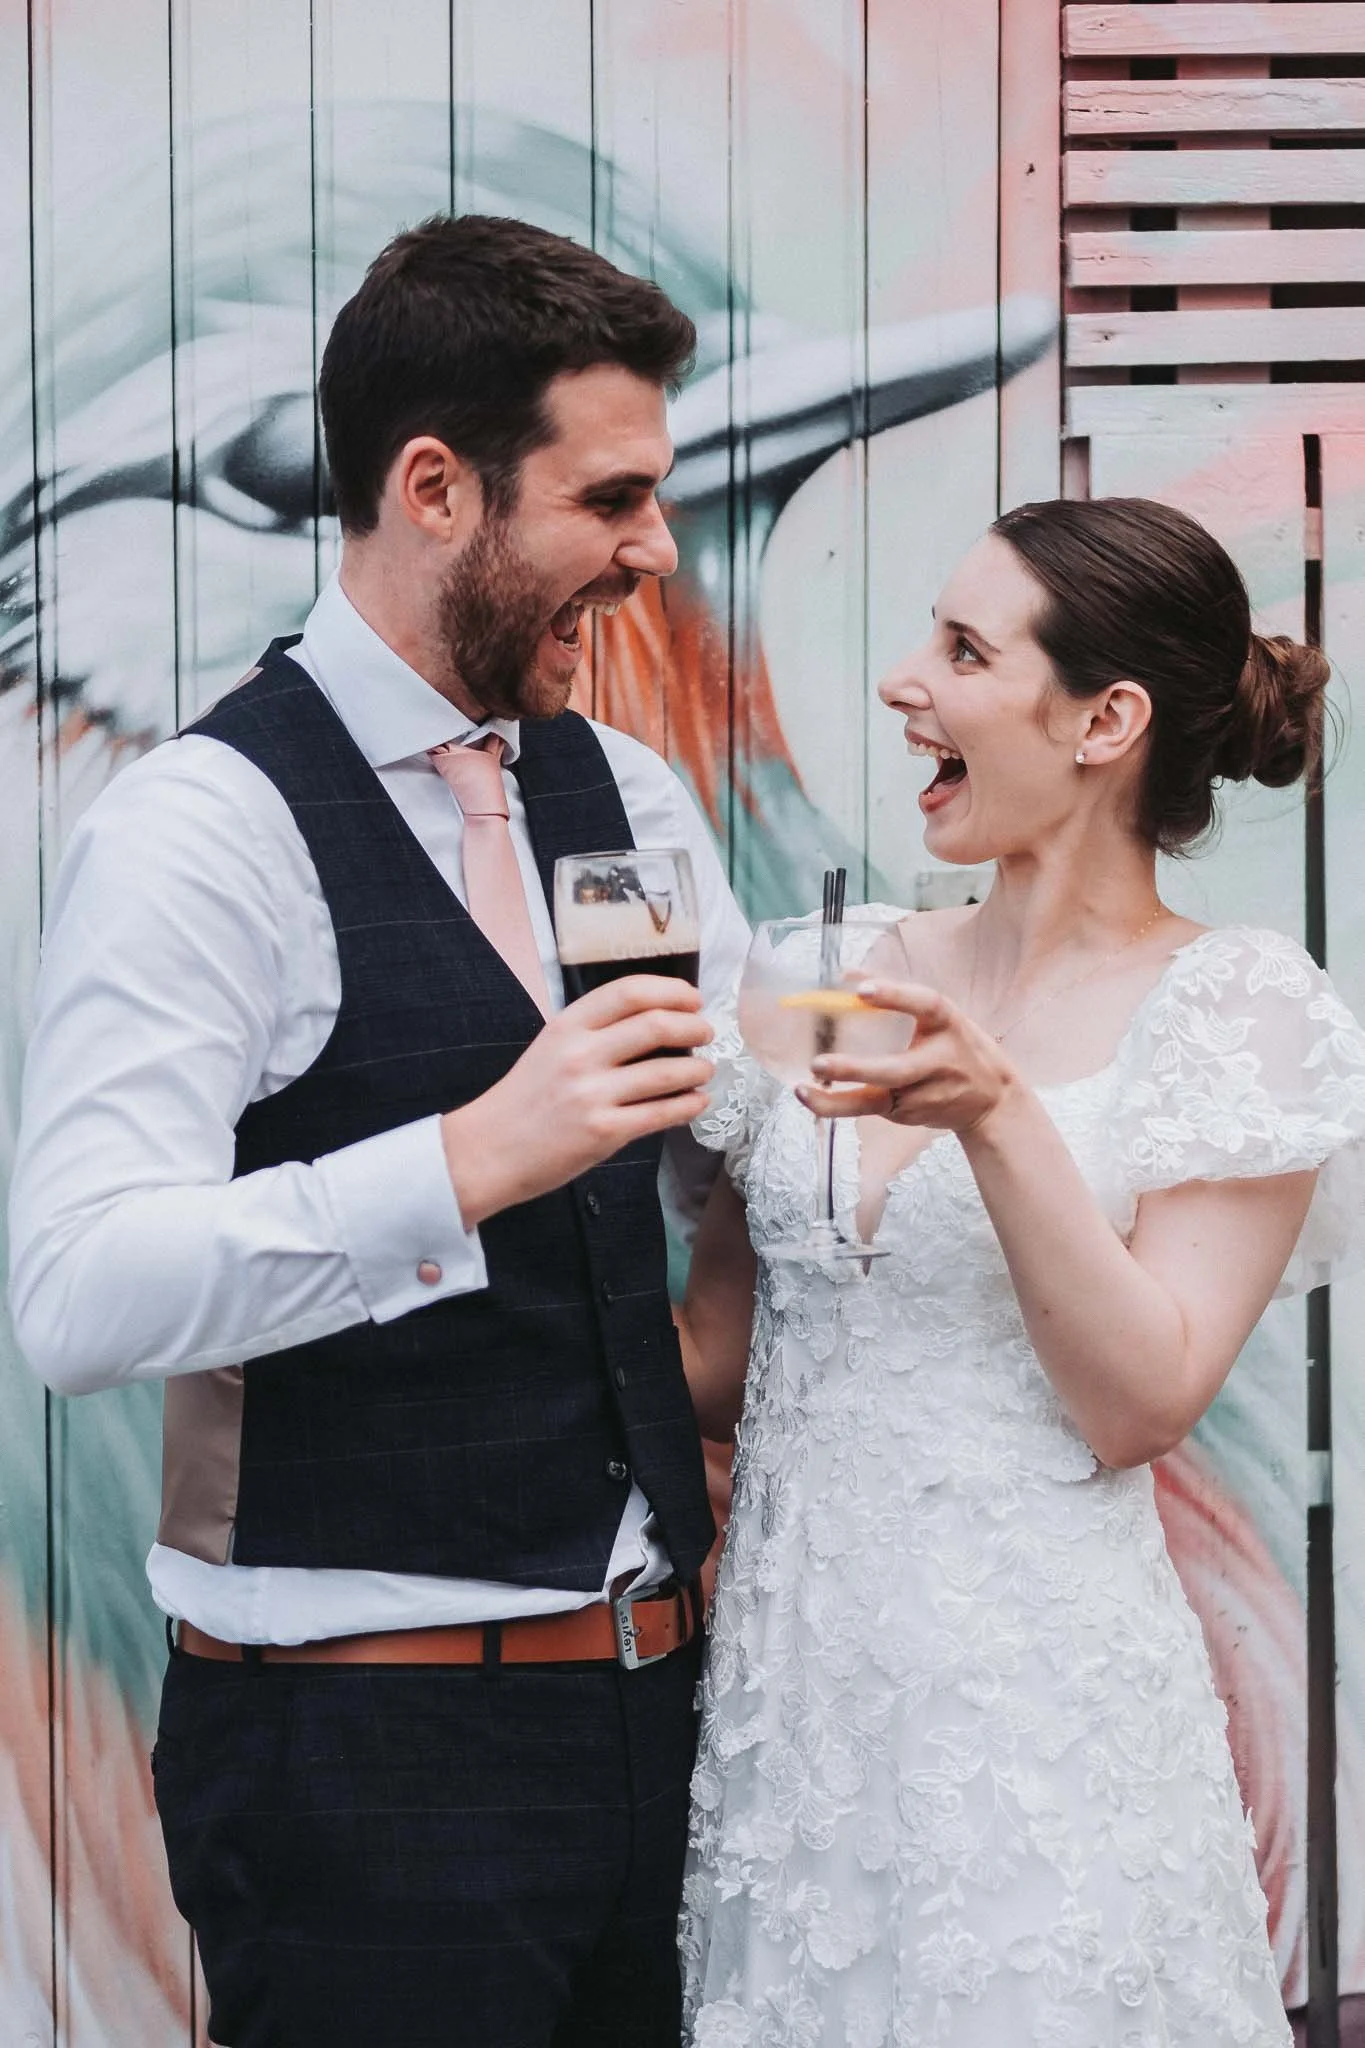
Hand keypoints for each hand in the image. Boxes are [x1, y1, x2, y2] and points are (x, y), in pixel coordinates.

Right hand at [442, 975, 713, 1225]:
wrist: (489, 1150)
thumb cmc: (524, 1100)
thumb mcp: (550, 1048)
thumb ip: (594, 1032)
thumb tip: (655, 1021)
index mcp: (567, 1025)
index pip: (629, 992)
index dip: (670, 990)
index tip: (693, 998)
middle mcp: (580, 1054)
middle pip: (656, 1025)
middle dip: (694, 1026)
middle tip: (707, 1033)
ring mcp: (592, 1094)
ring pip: (667, 1072)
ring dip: (697, 1069)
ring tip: (705, 1070)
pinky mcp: (604, 1131)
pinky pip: (661, 1113)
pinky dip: (688, 1105)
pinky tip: (697, 1101)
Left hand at [796, 978, 1017, 1136]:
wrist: (992, 1101)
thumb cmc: (957, 1047)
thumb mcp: (941, 1017)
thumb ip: (899, 997)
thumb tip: (847, 974)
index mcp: (948, 1024)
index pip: (926, 1004)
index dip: (895, 995)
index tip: (863, 990)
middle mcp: (938, 1061)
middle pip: (897, 1069)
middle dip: (856, 1069)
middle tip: (819, 1063)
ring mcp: (924, 1094)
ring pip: (877, 1100)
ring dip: (836, 1100)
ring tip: (802, 1091)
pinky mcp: (909, 1114)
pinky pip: (870, 1108)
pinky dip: (839, 1105)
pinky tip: (813, 1098)